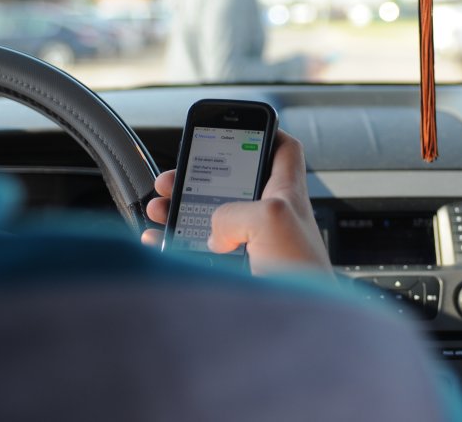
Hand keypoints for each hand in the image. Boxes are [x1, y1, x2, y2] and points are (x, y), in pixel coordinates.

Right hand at [142, 131, 332, 276]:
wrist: (298, 336)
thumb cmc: (303, 277)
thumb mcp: (270, 220)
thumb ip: (235, 210)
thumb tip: (214, 230)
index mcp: (286, 196)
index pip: (283, 150)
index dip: (265, 131)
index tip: (239, 126)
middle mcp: (271, 220)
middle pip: (232, 183)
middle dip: (197, 176)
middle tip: (172, 177)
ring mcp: (253, 248)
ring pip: (210, 218)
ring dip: (179, 209)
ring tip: (159, 206)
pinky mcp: (235, 276)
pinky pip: (197, 254)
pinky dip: (174, 246)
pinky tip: (158, 242)